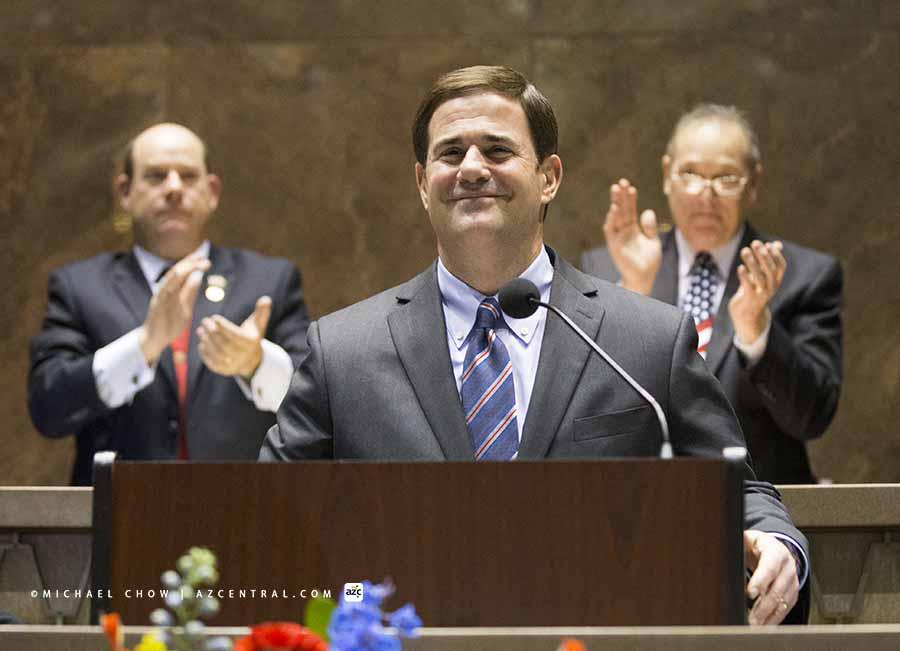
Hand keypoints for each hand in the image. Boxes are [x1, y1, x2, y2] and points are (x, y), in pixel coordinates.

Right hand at [138, 254, 210, 363]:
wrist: (153, 338)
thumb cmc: (169, 322)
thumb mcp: (184, 305)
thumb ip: (189, 292)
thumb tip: (198, 276)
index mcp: (171, 289)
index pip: (181, 272)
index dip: (191, 263)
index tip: (203, 256)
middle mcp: (163, 291)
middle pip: (175, 272)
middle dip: (189, 263)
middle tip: (202, 257)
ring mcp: (159, 298)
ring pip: (169, 280)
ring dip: (182, 270)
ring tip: (194, 263)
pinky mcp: (156, 307)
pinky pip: (164, 293)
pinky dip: (171, 282)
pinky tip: (179, 275)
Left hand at [197, 296, 271, 378]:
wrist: (250, 359)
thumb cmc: (251, 336)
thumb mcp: (258, 325)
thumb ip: (261, 312)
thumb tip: (266, 299)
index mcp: (250, 344)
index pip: (235, 335)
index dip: (224, 326)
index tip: (214, 317)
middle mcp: (243, 356)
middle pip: (224, 345)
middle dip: (213, 332)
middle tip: (205, 321)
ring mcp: (233, 365)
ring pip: (217, 354)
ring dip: (207, 341)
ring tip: (200, 330)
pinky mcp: (223, 370)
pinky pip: (212, 363)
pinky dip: (205, 353)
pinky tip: (202, 343)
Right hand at [603, 179, 661, 294]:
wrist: (643, 279)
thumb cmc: (648, 262)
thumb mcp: (653, 242)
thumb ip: (650, 227)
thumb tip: (648, 211)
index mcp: (633, 229)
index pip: (631, 210)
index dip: (630, 199)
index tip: (630, 187)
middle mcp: (624, 231)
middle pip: (622, 210)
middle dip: (621, 196)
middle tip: (621, 182)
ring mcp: (618, 238)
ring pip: (615, 217)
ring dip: (615, 204)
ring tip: (616, 190)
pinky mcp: (614, 245)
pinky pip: (611, 230)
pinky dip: (612, 219)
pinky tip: (614, 209)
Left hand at [728, 240, 785, 343]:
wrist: (747, 315)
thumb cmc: (755, 291)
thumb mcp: (763, 276)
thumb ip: (768, 260)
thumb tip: (776, 243)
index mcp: (776, 280)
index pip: (781, 266)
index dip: (775, 255)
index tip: (767, 244)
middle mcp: (772, 287)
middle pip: (770, 269)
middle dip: (763, 255)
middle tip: (755, 243)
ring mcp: (762, 294)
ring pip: (759, 277)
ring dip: (752, 262)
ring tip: (744, 250)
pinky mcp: (750, 300)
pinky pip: (748, 287)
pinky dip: (744, 277)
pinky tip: (740, 267)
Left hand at [744, 530, 799, 624]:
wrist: (774, 547)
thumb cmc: (756, 545)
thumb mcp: (745, 539)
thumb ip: (735, 546)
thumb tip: (719, 552)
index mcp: (775, 551)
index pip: (769, 567)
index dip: (760, 581)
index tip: (750, 594)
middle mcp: (787, 567)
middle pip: (776, 589)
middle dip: (762, 606)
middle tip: (750, 618)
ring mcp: (793, 581)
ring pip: (782, 602)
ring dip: (768, 616)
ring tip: (754, 625)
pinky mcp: (793, 592)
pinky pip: (785, 608)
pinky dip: (774, 618)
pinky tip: (763, 625)